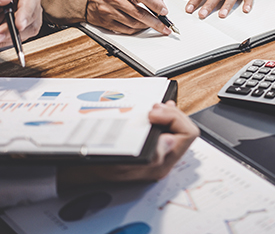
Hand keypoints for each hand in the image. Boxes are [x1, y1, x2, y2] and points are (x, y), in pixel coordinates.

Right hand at [57, 101, 199, 189]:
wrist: (87, 166)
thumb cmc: (101, 165)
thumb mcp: (121, 162)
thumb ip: (149, 155)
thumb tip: (170, 141)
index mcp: (162, 163)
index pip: (187, 134)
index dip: (173, 119)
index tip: (153, 113)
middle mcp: (166, 157)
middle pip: (185, 128)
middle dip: (171, 113)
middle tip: (153, 108)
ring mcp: (161, 150)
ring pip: (177, 125)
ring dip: (166, 113)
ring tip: (152, 108)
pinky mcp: (153, 143)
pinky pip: (168, 125)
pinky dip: (162, 114)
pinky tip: (153, 110)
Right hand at [86, 0, 171, 34]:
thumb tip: (161, 4)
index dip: (155, 5)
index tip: (164, 12)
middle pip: (139, 13)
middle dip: (155, 22)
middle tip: (165, 26)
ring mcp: (108, 11)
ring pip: (134, 24)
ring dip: (146, 26)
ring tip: (153, 25)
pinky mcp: (106, 23)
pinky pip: (126, 30)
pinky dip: (137, 30)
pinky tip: (141, 27)